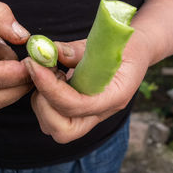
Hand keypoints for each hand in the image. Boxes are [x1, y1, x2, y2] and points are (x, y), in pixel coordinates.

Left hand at [24, 31, 150, 142]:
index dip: (52, 88)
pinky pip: (52, 114)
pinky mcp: (76, 109)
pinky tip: (50, 74)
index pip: (78, 106)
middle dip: (44, 104)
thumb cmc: (126, 45)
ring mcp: (88, 114)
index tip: (35, 65)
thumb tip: (50, 51)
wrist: (136, 51)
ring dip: (41, 99)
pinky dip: (42, 96)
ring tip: (48, 70)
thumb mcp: (108, 41)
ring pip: (53, 125)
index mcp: (115, 96)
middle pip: (64, 130)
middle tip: (41, 72)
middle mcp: (100, 112)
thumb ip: (78, 50)